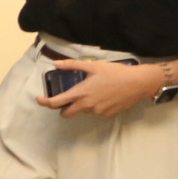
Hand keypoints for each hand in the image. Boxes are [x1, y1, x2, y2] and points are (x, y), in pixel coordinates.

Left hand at [35, 60, 163, 117]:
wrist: (138, 83)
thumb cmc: (115, 73)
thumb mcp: (93, 66)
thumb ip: (72, 65)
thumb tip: (56, 63)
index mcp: (81, 93)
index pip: (56, 103)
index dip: (45, 102)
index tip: (39, 100)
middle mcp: (87, 105)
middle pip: (66, 113)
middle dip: (62, 108)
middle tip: (65, 99)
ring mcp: (97, 112)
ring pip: (82, 111)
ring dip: (81, 105)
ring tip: (91, 92)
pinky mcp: (107, 115)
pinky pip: (95, 112)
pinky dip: (94, 106)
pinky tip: (102, 96)